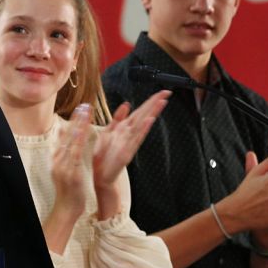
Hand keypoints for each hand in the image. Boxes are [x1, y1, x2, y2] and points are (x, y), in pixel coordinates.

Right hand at [49, 104, 92, 221]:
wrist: (65, 209)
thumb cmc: (69, 190)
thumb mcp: (65, 170)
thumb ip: (65, 154)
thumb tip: (64, 138)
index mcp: (58, 158)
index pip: (65, 136)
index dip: (73, 121)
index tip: (80, 108)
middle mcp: (58, 159)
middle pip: (67, 135)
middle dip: (76, 119)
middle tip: (84, 105)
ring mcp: (62, 166)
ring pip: (71, 141)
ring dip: (78, 126)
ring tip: (85, 113)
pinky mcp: (70, 173)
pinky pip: (74, 154)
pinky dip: (77, 142)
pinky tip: (82, 132)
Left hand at [91, 90, 169, 213]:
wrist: (100, 175)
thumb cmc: (104, 155)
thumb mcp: (108, 132)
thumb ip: (117, 118)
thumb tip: (126, 104)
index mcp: (124, 128)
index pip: (140, 111)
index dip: (150, 101)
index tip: (161, 92)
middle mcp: (130, 134)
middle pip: (144, 115)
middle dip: (155, 103)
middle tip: (167, 92)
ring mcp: (130, 143)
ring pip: (143, 125)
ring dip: (152, 113)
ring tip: (162, 102)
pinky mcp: (126, 153)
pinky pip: (136, 139)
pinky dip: (143, 129)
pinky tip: (150, 121)